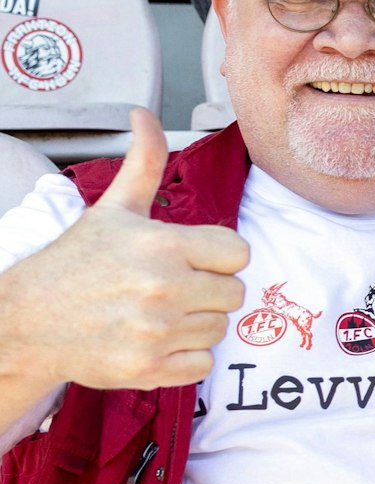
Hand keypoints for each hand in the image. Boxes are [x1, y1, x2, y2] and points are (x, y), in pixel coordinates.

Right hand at [0, 110, 247, 392]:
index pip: (239, 254)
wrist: (26, 320)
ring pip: (220, 329)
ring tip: (158, 313)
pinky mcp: (148, 368)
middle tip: (171, 287)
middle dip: (208, 289)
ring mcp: (157, 331)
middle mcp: (164, 288)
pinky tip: (155, 339)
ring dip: (197, 322)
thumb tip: (143, 115)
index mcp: (164, 245)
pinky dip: (185, 357)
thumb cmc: (76, 262)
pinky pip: (203, 364)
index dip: (218, 256)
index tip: (190, 258)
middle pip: (234, 293)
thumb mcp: (113, 209)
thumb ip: (143, 162)